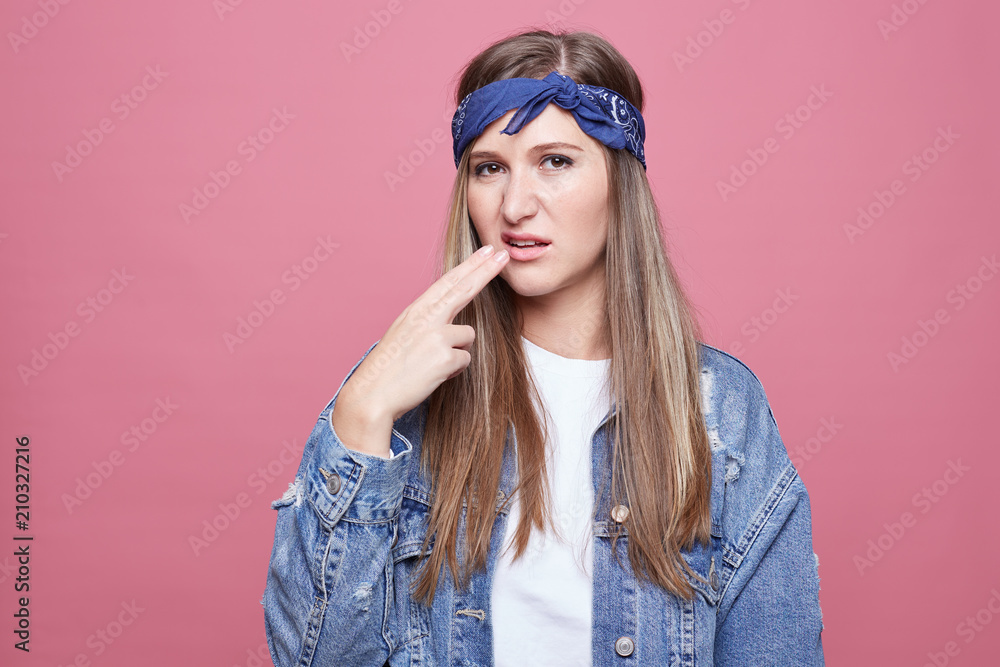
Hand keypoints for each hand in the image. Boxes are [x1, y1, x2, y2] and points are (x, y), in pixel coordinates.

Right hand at [337, 244, 509, 443]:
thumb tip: (453, 320)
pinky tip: (433, 375)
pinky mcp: (445, 357)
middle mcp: (426, 318)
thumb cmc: (388, 368)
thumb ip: (428, 321)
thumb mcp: (405, 334)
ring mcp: (436, 336)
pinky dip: (454, 369)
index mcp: (416, 310)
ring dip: (457, 351)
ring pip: (468, 336)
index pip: (448, 282)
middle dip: (485, 271)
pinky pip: (465, 359)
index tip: (486, 252)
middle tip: (503, 257)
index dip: (469, 266)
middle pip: (463, 289)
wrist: (372, 395)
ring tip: (433, 364)